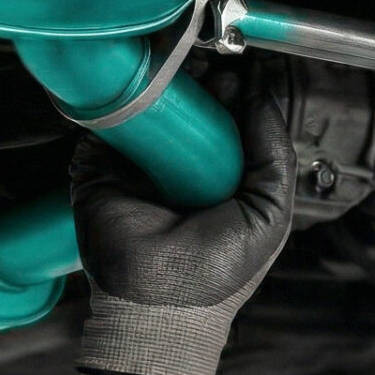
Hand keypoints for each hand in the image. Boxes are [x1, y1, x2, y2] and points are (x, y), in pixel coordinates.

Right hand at [72, 73, 295, 374]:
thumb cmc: (220, 273)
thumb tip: (262, 96)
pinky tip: (146, 88)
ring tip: (183, 73)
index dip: (238, 92)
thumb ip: (274, 154)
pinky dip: (124, 99)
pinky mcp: (100, 167)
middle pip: (190, 104)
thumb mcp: (270, 211)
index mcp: (222, 178)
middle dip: (204, 80)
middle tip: (212, 67)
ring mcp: (139, 165)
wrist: (159, 307)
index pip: (230, 119)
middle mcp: (181, 167)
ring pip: (150, 105)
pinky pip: (109, 120)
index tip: (244, 71)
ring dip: (166, 83)